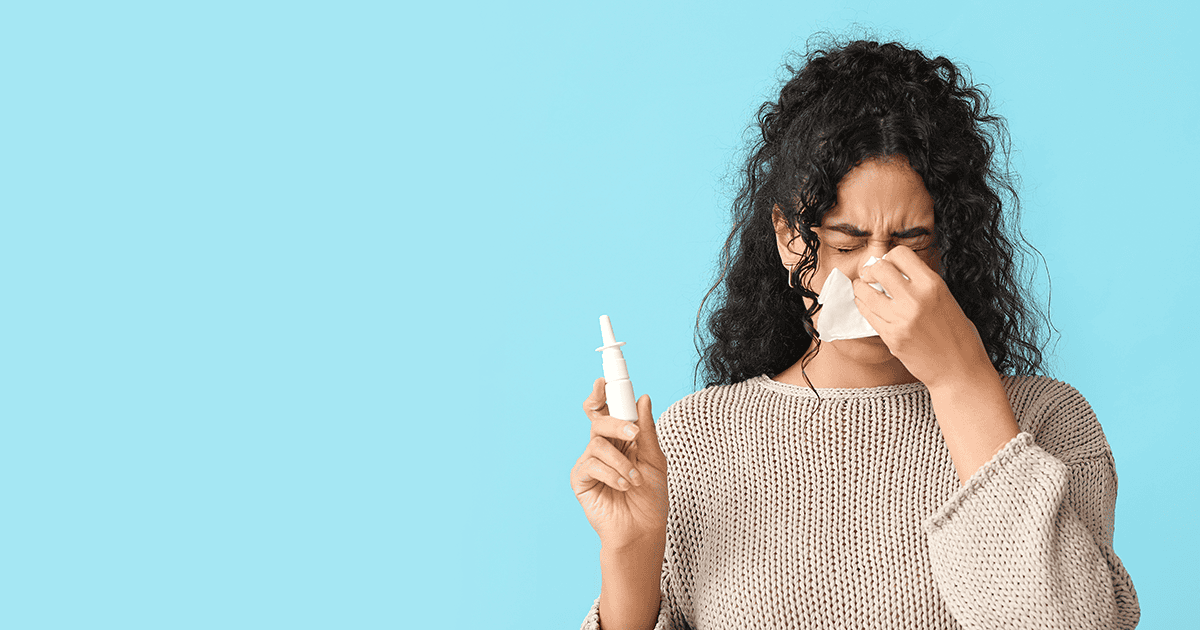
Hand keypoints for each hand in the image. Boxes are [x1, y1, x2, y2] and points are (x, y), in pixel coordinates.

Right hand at [570, 377, 667, 550]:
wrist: (642, 530)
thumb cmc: (650, 499)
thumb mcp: (655, 460)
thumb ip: (647, 430)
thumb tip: (643, 398)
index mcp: (620, 439)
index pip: (607, 410)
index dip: (601, 394)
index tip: (603, 382)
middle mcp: (603, 447)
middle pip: (599, 420)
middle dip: (616, 423)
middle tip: (634, 434)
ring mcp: (589, 463)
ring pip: (598, 444)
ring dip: (621, 462)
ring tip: (634, 480)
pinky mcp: (580, 479)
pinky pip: (592, 465)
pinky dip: (612, 475)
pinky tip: (623, 487)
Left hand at [852, 245, 994, 388]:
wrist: (960, 370)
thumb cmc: (957, 335)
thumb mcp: (945, 299)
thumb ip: (922, 285)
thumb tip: (896, 272)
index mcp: (933, 284)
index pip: (899, 254)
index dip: (890, 257)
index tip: (888, 266)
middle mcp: (916, 298)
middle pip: (878, 269)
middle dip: (871, 270)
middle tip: (870, 276)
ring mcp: (901, 318)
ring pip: (865, 292)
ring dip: (861, 289)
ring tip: (864, 290)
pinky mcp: (891, 337)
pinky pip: (867, 314)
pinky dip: (864, 307)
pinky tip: (867, 306)